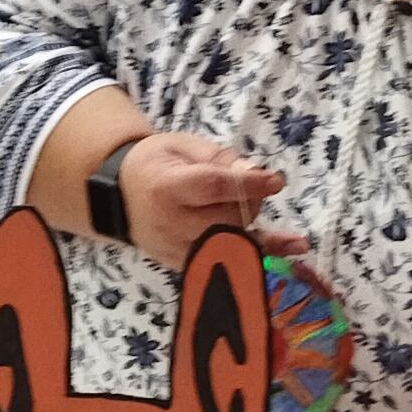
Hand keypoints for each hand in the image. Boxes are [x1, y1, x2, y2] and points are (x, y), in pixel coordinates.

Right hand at [114, 130, 306, 270]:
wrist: (119, 196)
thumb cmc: (156, 164)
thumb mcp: (183, 146)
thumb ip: (220, 159)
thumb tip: (256, 174)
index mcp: (168, 187)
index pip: (213, 188)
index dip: (247, 185)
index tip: (275, 181)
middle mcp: (171, 223)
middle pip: (228, 220)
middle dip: (251, 204)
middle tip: (252, 191)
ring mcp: (176, 249)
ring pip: (231, 247)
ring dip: (259, 234)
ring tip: (291, 239)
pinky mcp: (183, 266)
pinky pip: (226, 264)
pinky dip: (258, 258)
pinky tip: (290, 255)